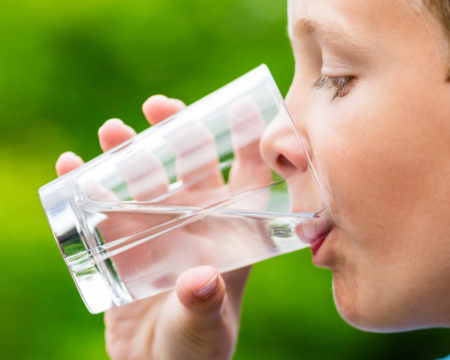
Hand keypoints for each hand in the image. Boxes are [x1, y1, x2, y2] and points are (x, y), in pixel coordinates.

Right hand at [56, 95, 269, 359]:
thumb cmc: (193, 347)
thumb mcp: (202, 328)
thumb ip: (202, 305)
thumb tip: (200, 281)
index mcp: (229, 233)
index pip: (246, 180)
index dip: (248, 143)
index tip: (241, 106)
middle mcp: (195, 220)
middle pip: (191, 164)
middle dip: (178, 132)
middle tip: (160, 108)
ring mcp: (157, 226)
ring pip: (145, 176)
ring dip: (129, 150)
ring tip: (113, 131)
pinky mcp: (122, 239)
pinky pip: (103, 204)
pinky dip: (86, 183)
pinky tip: (71, 167)